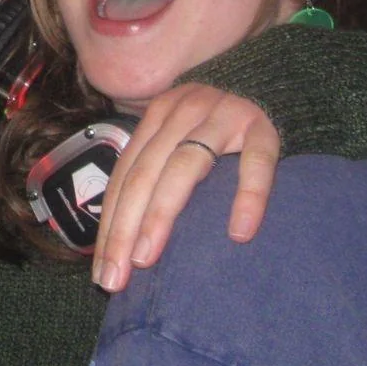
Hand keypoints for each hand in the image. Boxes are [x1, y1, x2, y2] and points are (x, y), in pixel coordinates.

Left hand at [90, 84, 279, 292]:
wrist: (266, 90)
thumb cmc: (214, 134)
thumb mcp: (177, 142)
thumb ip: (152, 176)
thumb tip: (120, 245)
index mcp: (156, 118)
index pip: (124, 176)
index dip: (109, 223)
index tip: (100, 270)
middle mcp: (182, 112)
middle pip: (144, 173)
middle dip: (123, 228)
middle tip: (116, 276)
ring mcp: (222, 116)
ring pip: (184, 166)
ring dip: (160, 215)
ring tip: (145, 258)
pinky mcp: (263, 127)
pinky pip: (255, 164)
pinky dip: (247, 198)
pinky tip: (238, 233)